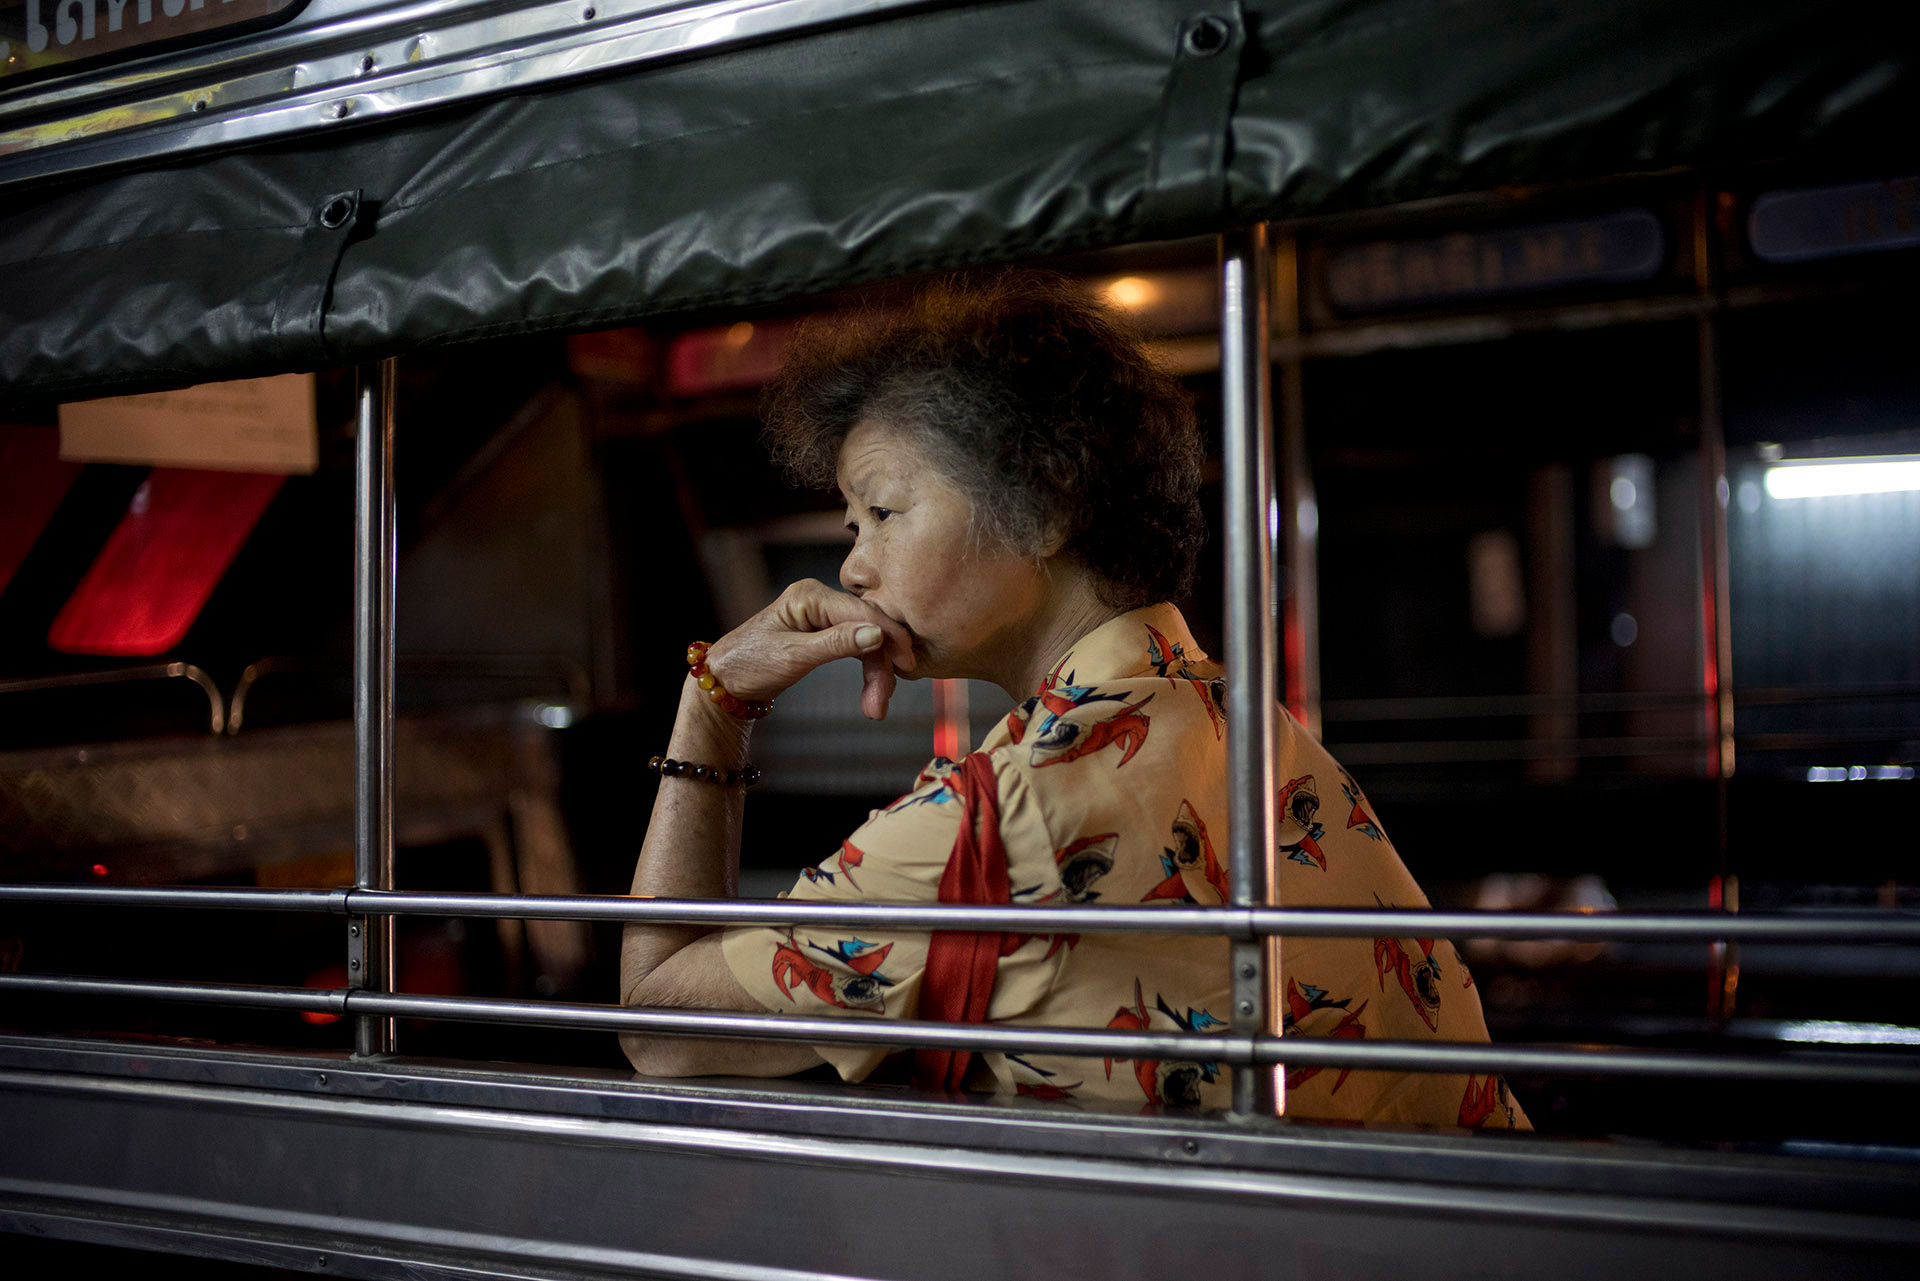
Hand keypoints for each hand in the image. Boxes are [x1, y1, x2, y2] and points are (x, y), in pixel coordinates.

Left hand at [704, 579, 915, 719]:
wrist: (725, 682)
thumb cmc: (748, 664)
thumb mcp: (793, 656)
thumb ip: (836, 643)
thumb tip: (877, 633)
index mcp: (810, 595)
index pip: (862, 612)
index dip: (890, 636)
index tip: (909, 663)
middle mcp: (820, 600)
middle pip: (868, 629)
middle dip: (880, 667)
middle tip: (880, 704)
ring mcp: (823, 617)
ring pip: (866, 643)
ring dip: (875, 675)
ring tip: (874, 709)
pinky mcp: (824, 634)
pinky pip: (856, 649)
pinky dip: (866, 672)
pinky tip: (872, 694)